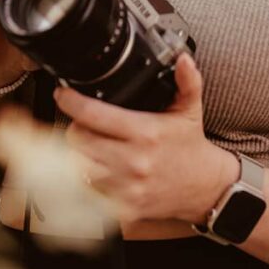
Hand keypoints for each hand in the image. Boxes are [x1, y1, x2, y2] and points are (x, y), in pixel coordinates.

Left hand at [54, 53, 238, 224]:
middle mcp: (134, 161)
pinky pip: (90, 194)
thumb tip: (183, 60)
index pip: (94, 114)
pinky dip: (87, 182)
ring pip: (78, 168)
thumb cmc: (191, 147)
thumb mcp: (190, 109)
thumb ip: (187, 81)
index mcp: (145, 132)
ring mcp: (127, 187)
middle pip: (79, 141)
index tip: (63, 94)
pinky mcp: (125, 208)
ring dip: (78, 155)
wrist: (205, 187)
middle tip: (82, 123)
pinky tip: (96, 171)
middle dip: (75, 128)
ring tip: (88, 146)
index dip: (72, 101)